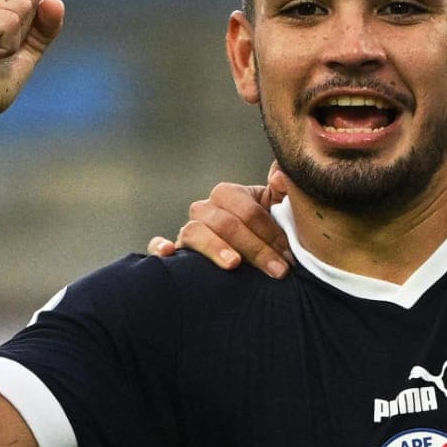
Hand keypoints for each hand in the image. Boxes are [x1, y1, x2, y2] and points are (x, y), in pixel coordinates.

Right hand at [147, 163, 293, 277]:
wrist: (253, 259)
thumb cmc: (268, 235)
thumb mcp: (279, 211)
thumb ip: (284, 191)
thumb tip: (280, 176)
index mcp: (230, 196)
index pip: (247, 209)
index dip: (270, 231)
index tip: (289, 254)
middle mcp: (206, 210)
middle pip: (225, 223)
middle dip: (255, 248)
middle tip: (278, 270)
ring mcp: (189, 230)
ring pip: (195, 231)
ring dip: (216, 247)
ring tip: (234, 264)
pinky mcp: (176, 251)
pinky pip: (157, 245)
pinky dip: (160, 246)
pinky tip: (169, 252)